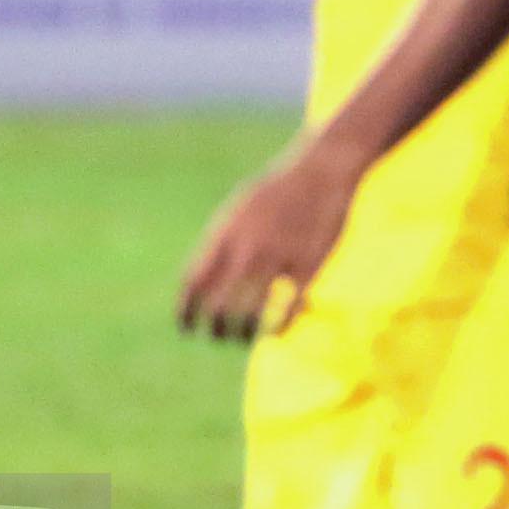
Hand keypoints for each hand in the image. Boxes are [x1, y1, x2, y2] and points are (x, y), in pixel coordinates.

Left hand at [177, 139, 364, 340]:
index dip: (186, 311)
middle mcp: (248, 248)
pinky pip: (289, 306)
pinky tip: (276, 331)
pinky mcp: (310, 263)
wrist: (322, 170)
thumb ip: (220, 245)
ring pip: (252, 311)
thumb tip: (201, 281)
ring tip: (245, 338)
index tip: (187, 328)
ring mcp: (280, 256)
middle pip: (219, 305)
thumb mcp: (239, 211)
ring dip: (243, 333)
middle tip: (220, 336)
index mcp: (226, 235)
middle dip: (216, 328)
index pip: (194, 283)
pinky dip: (279, 325)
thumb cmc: (279, 192)